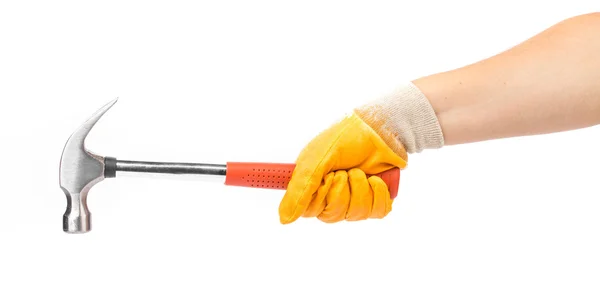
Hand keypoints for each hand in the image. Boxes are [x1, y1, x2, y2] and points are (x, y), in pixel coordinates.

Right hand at [278, 112, 407, 223]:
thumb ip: (299, 189)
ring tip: (361, 170)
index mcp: (312, 186)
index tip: (328, 176)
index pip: (310, 211)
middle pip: (332, 215)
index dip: (321, 196)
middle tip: (345, 170)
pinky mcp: (376, 201)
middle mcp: (331, 196)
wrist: (379, 129)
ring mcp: (354, 200)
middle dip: (342, 189)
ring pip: (356, 214)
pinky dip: (379, 192)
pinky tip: (376, 178)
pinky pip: (378, 211)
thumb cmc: (344, 139)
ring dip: (361, 187)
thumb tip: (284, 219)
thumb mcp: (315, 160)